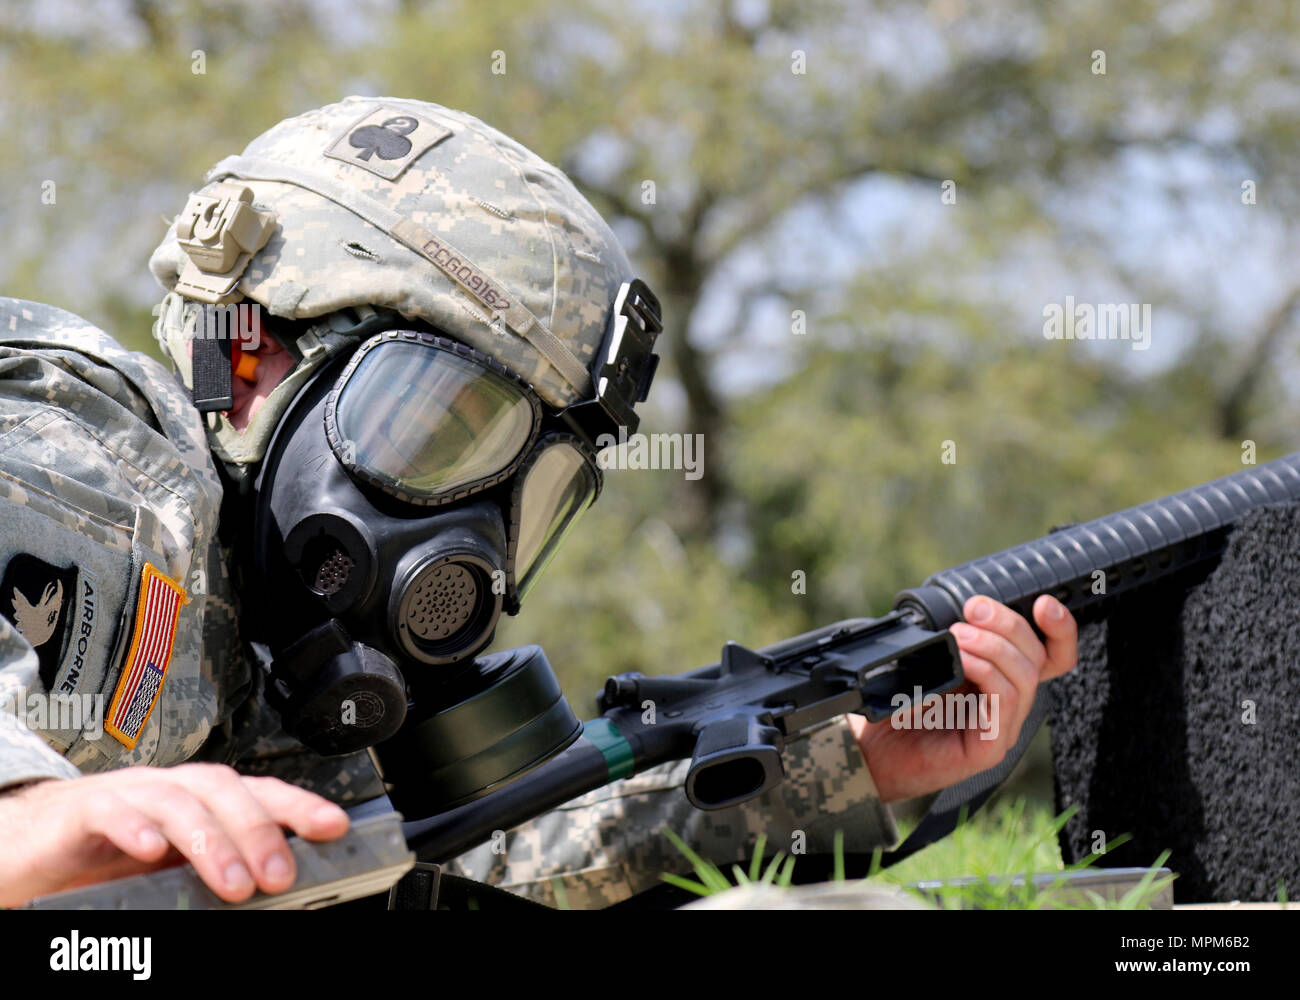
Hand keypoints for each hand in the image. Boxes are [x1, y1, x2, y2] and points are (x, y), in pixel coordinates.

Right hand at [0, 763, 348, 907]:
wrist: (32, 844)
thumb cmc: (107, 856)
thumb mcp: (174, 869)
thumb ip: (219, 872)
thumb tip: (276, 894)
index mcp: (200, 800)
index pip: (260, 793)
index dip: (298, 805)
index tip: (334, 827)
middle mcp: (171, 788)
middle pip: (225, 791)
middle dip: (260, 830)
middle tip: (279, 875)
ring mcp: (129, 794)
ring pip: (178, 801)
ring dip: (210, 839)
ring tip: (232, 881)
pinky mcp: (83, 811)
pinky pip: (113, 810)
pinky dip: (136, 828)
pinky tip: (151, 853)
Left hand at [849, 594, 1077, 802]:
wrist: (870, 749)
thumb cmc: (899, 704)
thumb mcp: (931, 659)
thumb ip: (956, 636)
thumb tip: (972, 607)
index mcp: (1003, 680)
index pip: (1052, 656)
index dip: (1060, 628)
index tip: (1043, 602)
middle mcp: (1009, 705)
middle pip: (1038, 657)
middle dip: (1009, 623)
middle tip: (973, 610)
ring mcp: (1002, 728)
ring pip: (1025, 676)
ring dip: (992, 646)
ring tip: (957, 635)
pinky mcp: (989, 748)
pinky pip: (1004, 700)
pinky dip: (985, 671)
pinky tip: (961, 660)